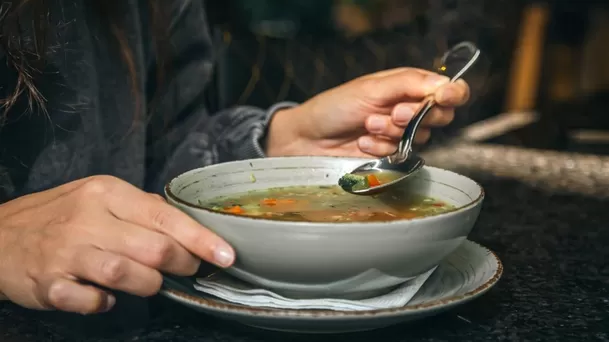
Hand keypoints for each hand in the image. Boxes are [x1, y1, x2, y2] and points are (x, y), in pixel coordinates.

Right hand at [0, 176, 234, 313]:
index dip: (200, 239)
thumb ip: (142, 209)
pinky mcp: (49, 283)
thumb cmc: (60, 215)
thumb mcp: (99, 197)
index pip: (165, 216)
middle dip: (181, 264)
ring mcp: (67, 252)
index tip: (226, 255)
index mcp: (107, 193)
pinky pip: (90, 301)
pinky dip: (105, 303)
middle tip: (188, 269)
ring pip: (126, 274)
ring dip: (149, 285)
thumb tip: (187, 227)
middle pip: (153, 248)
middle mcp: (88, 219)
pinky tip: (107, 297)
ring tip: (150, 283)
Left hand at [266, 67, 469, 156]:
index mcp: (407, 85)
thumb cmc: (335, 106)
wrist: (308, 139)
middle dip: (416, 116)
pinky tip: (363, 143)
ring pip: (420, 136)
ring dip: (392, 131)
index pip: (447, 89)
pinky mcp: (391, 154)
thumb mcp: (371, 88)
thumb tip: (445, 84)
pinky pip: (402, 154)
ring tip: (367, 125)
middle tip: (393, 112)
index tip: (443, 98)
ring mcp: (400, 132)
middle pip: (441, 115)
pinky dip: (381, 148)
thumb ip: (409, 84)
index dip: (452, 94)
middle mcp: (408, 108)